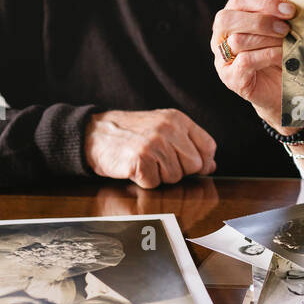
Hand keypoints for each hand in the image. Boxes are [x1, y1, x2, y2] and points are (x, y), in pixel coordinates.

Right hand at [83, 109, 216, 189]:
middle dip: (179, 170)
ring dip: (160, 176)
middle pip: (194, 165)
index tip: (189, 164)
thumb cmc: (130, 133)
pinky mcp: (140, 160)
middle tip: (159, 161)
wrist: (94, 133)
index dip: (202, 161)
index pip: (208, 147)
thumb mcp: (162, 128)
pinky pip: (154, 183)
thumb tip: (210, 165)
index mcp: (178, 119)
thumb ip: (188, 143)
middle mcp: (168, 129)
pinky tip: (135, 168)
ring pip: (175, 177)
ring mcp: (154, 144)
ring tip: (145, 162)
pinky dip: (144, 181)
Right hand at [212, 0, 295, 127]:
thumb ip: (280, 18)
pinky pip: (245, 61)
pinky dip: (267, 55)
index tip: (289, 10)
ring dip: (266, 39)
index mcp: (232, 19)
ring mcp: (222, 59)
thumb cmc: (281, 56)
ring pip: (237, 40)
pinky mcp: (231, 78)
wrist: (283, 92)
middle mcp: (221, 37)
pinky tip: (282, 56)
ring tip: (287, 42)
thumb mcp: (280, 32)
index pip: (239, 0)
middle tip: (285, 28)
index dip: (264, 2)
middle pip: (228, 18)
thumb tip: (292, 7)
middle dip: (261, 20)